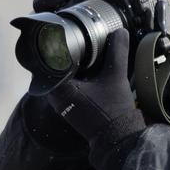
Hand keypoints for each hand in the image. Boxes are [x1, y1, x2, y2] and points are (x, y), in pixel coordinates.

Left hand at [43, 31, 143, 165]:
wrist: (117, 137)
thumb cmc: (113, 111)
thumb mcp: (116, 77)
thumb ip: (117, 51)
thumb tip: (119, 32)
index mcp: (59, 88)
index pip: (50, 58)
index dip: (58, 44)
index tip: (67, 34)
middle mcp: (54, 96)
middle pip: (53, 66)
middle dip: (64, 54)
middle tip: (75, 40)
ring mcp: (60, 103)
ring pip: (59, 76)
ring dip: (69, 66)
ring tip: (81, 52)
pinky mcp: (68, 107)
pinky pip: (65, 85)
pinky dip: (73, 76)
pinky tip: (85, 69)